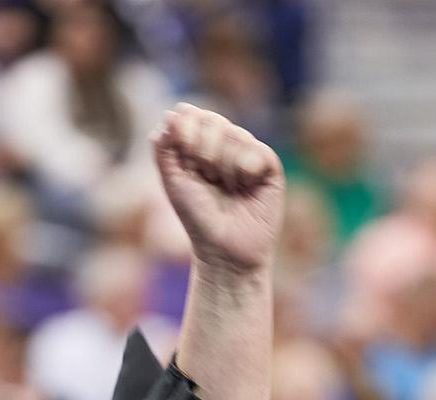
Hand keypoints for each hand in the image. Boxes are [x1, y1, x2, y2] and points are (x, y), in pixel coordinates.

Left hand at [152, 104, 282, 275]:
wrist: (224, 251)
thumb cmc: (198, 219)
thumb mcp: (173, 181)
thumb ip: (165, 147)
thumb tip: (171, 113)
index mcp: (201, 144)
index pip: (191, 115)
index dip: (185, 131)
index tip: (183, 157)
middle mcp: (226, 145)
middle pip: (213, 121)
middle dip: (203, 151)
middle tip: (207, 179)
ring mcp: (249, 154)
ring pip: (235, 135)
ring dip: (223, 166)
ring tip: (227, 189)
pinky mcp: (270, 167)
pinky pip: (256, 150)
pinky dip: (245, 169)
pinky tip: (245, 187)